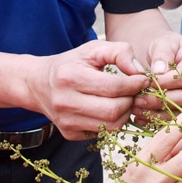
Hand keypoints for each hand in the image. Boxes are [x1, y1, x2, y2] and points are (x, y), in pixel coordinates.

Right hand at [27, 39, 148, 139]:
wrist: (39, 84)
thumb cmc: (71, 64)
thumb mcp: (93, 49)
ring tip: (125, 100)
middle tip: (135, 92)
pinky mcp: (70, 134)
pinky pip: (102, 133)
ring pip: (111, 126)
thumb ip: (120, 52)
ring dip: (125, 114)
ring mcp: (66, 122)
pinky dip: (112, 122)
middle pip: (114, 111)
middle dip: (131, 101)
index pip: (113, 87)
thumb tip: (140, 72)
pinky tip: (110, 109)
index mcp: (70, 77)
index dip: (134, 84)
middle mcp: (65, 102)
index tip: (142, 80)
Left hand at [132, 33, 181, 124]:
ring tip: (136, 108)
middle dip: (160, 100)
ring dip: (157, 112)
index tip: (147, 83)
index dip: (166, 82)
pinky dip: (157, 119)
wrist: (166, 55)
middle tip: (138, 99)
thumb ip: (161, 55)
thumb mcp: (162, 44)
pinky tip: (140, 117)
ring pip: (181, 109)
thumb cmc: (165, 47)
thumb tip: (159, 71)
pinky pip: (175, 117)